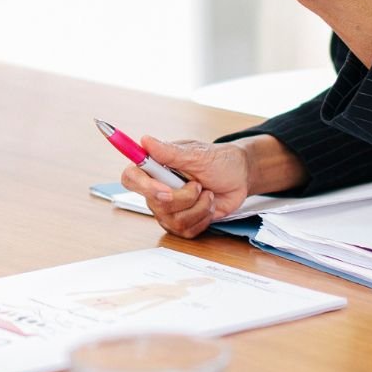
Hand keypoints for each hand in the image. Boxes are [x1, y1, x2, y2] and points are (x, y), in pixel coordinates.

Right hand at [120, 137, 253, 238]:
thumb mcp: (197, 154)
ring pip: (173, 220)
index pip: (131, 178)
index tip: (165, 189)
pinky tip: (208, 206)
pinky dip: (203, 218)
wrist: (239, 177)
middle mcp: (158, 189)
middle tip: (199, 185)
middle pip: (155, 204)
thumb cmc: (219, 161)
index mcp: (156, 168)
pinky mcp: (182, 222)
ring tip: (207, 194)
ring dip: (198, 207)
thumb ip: (169, 152)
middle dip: (184, 198)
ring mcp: (169, 208)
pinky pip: (186, 230)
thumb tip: (145, 140)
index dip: (142, 186)